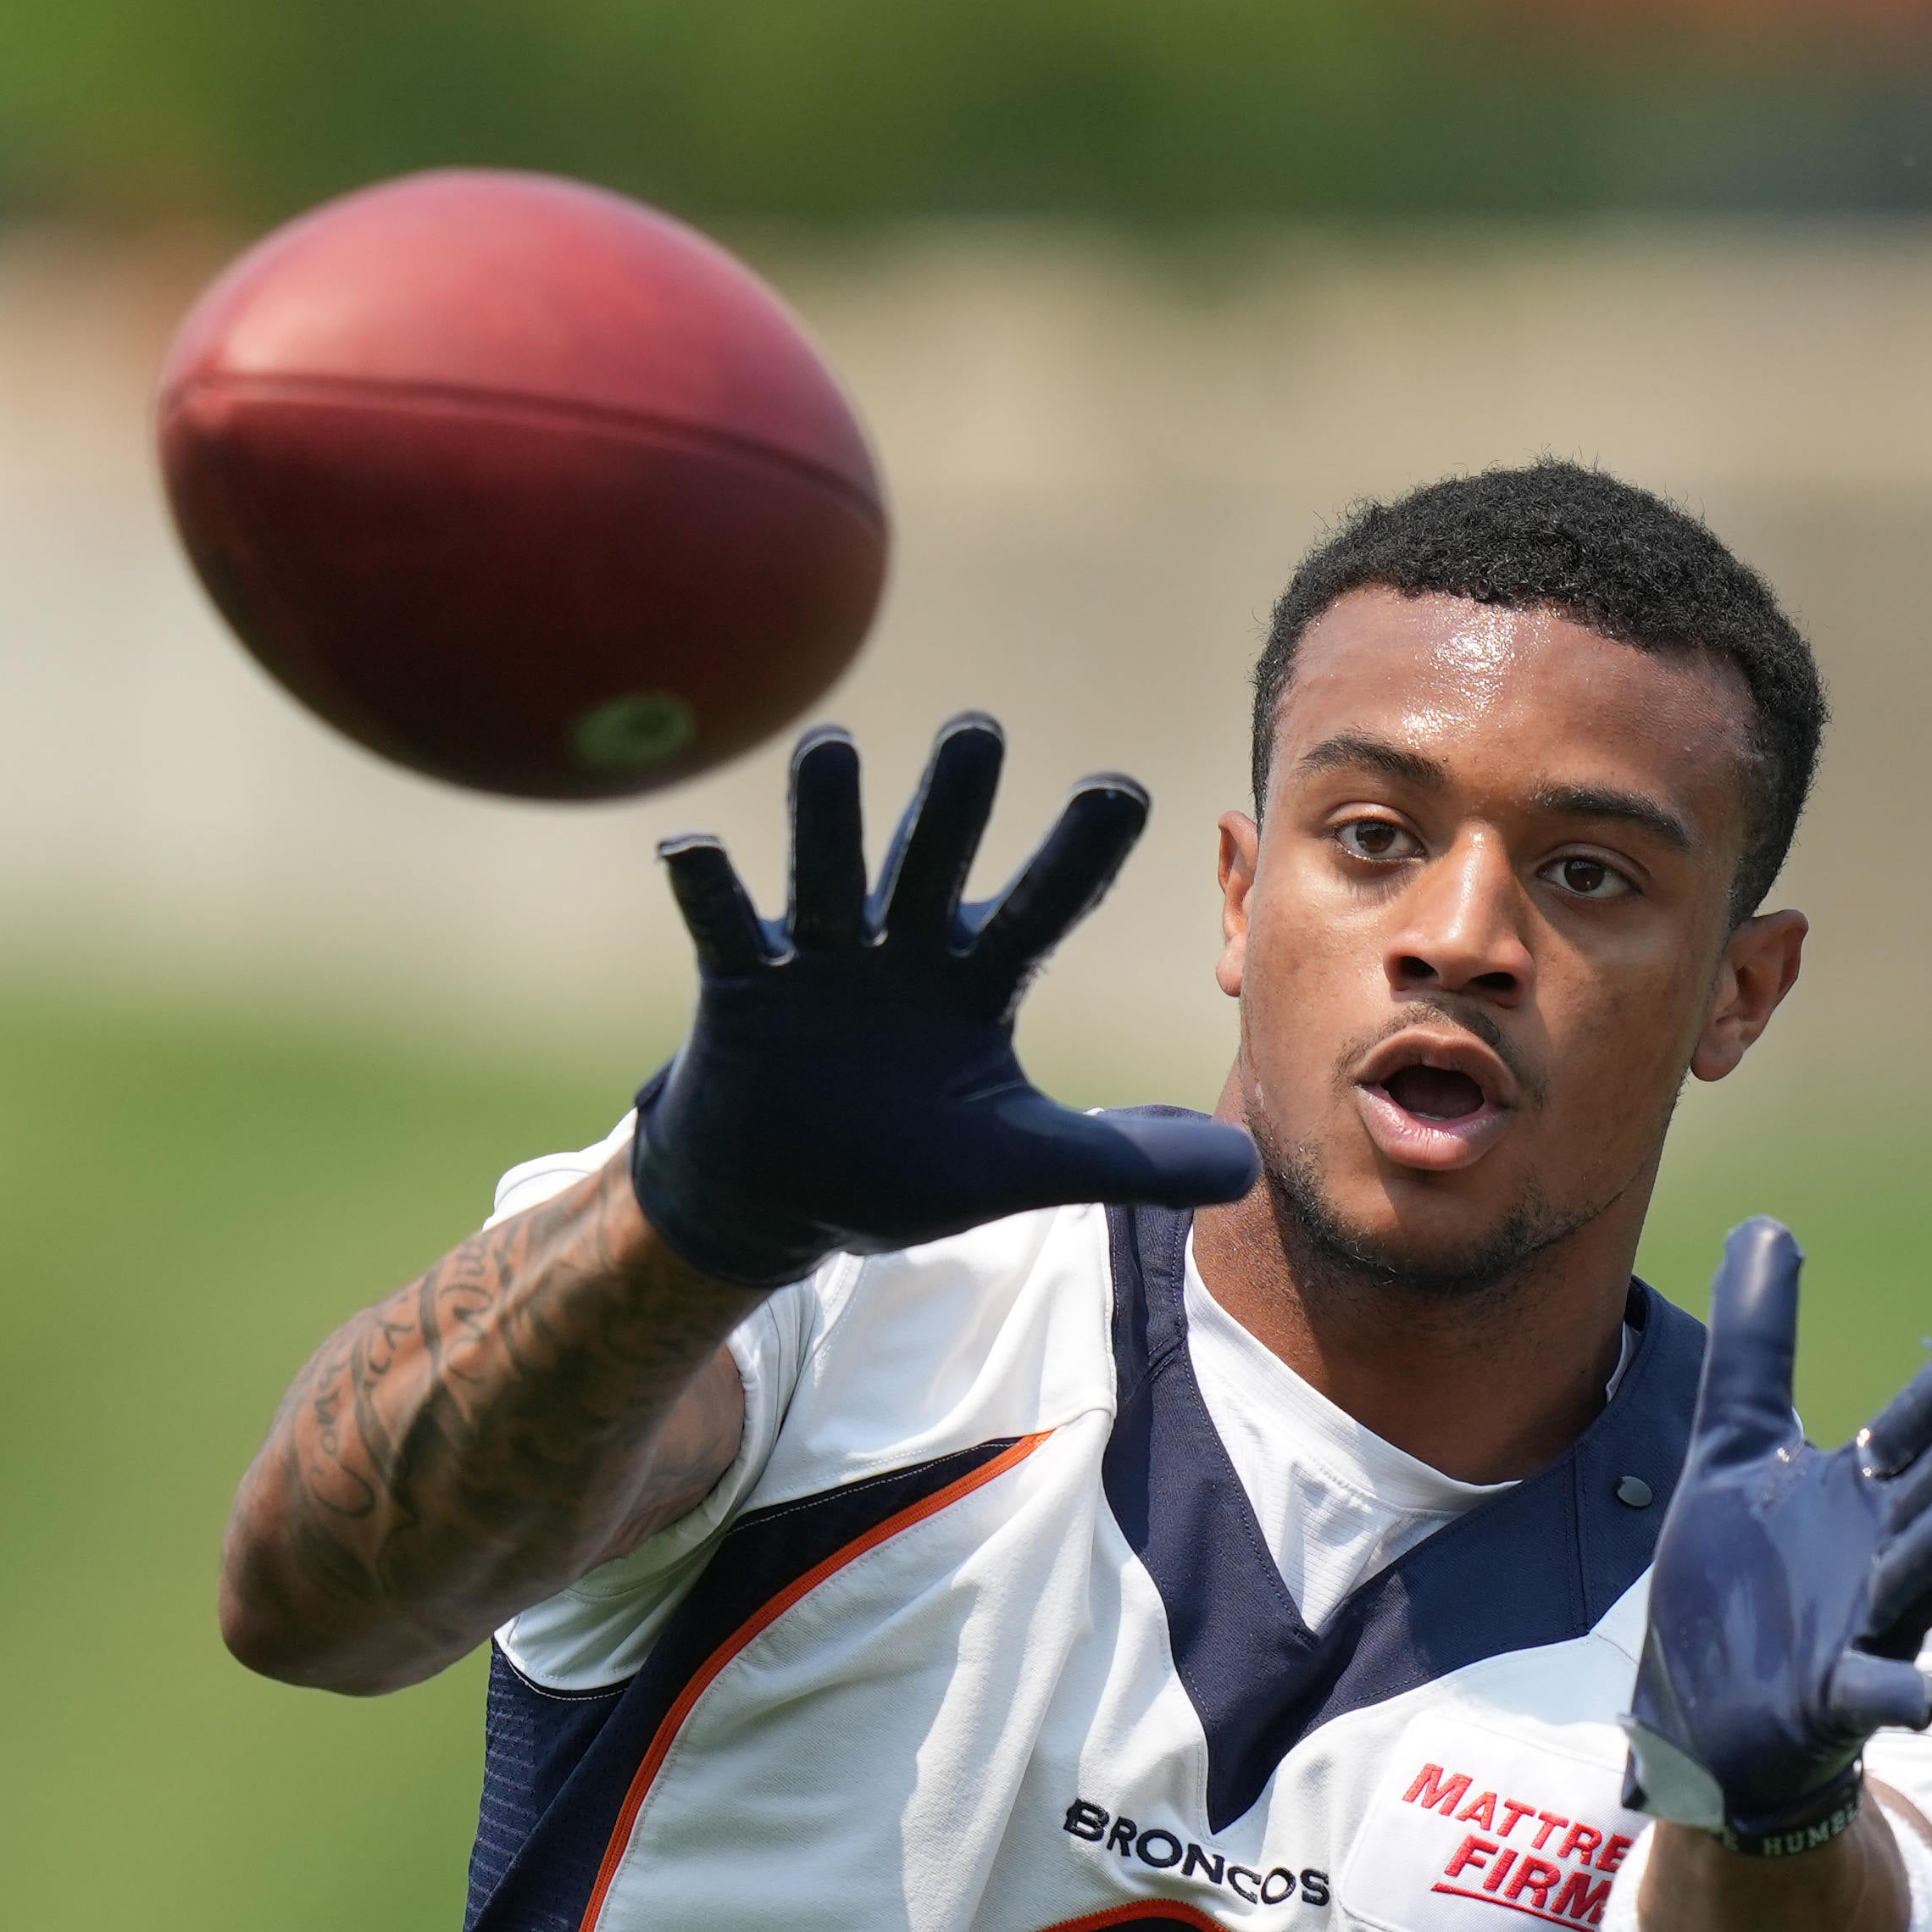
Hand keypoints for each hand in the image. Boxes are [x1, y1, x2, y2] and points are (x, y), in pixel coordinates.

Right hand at [627, 714, 1261, 1285]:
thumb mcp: (1021, 1167)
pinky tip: (689, 845)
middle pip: (934, 864)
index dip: (1076, 854)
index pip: (1040, 908)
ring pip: (827, 874)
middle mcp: (902, 949)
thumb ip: (1126, 1161)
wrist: (784, 1199)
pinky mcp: (742, 988)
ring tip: (829, 748)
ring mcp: (819, 962)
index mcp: (976, 980)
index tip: (1120, 790)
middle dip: (954, 803)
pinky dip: (707, 887)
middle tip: (979, 732)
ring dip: (825, 815)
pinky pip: (724, 928)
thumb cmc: (901, 1165)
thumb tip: (1242, 1168)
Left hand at [1624, 1220, 1931, 1848]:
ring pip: (1927, 1577)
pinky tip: (1923, 1701)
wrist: (1704, 1714)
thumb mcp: (1732, 1448)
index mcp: (1865, 1489)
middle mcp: (1883, 1550)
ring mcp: (1865, 1623)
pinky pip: (1879, 1694)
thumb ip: (1756, 1347)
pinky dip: (1900, 1696)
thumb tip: (1767, 1226)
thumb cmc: (1738, 1583)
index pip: (1924, 1422)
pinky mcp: (1833, 1697)